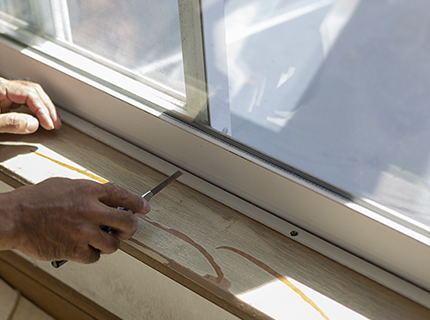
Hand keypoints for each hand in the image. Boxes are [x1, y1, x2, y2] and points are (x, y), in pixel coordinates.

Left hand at [0, 77, 61, 133]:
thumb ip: (10, 122)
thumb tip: (33, 124)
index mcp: (0, 88)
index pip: (30, 94)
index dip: (43, 110)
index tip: (49, 124)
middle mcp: (3, 88)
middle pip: (34, 92)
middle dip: (48, 108)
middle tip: (56, 123)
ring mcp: (4, 94)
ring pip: (32, 96)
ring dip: (45, 108)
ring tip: (52, 121)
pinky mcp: (3, 101)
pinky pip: (25, 102)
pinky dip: (36, 110)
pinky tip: (41, 118)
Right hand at [0, 178, 149, 263]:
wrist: (13, 217)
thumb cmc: (35, 200)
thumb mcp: (66, 185)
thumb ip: (89, 192)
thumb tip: (107, 199)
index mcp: (89, 192)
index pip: (123, 196)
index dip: (138, 203)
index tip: (144, 208)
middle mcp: (91, 211)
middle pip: (128, 222)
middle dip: (131, 228)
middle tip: (127, 229)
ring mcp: (84, 232)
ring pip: (114, 244)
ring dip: (110, 243)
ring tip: (101, 240)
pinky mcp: (75, 250)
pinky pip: (95, 257)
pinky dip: (91, 254)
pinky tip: (83, 248)